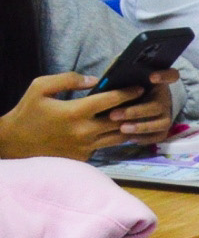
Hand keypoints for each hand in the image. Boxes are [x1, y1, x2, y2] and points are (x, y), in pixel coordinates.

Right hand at [0, 73, 147, 159]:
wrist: (13, 144)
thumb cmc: (27, 113)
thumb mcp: (40, 88)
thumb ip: (68, 79)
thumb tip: (94, 79)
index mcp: (75, 112)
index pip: (111, 101)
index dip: (128, 92)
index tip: (140, 87)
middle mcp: (84, 132)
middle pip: (121, 120)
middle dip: (135, 109)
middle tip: (146, 100)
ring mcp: (85, 147)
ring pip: (118, 136)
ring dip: (129, 125)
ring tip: (138, 115)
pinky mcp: (83, 158)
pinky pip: (105, 146)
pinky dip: (113, 137)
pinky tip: (119, 128)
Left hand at [102, 69, 178, 144]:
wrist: (141, 104)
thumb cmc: (129, 90)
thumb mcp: (127, 81)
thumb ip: (119, 79)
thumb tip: (99, 81)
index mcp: (159, 83)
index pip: (172, 75)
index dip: (164, 76)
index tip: (151, 77)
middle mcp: (166, 99)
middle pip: (158, 105)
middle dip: (136, 111)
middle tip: (114, 115)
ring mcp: (167, 115)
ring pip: (161, 123)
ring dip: (141, 126)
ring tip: (122, 129)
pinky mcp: (165, 129)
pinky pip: (159, 136)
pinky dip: (145, 138)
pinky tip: (130, 138)